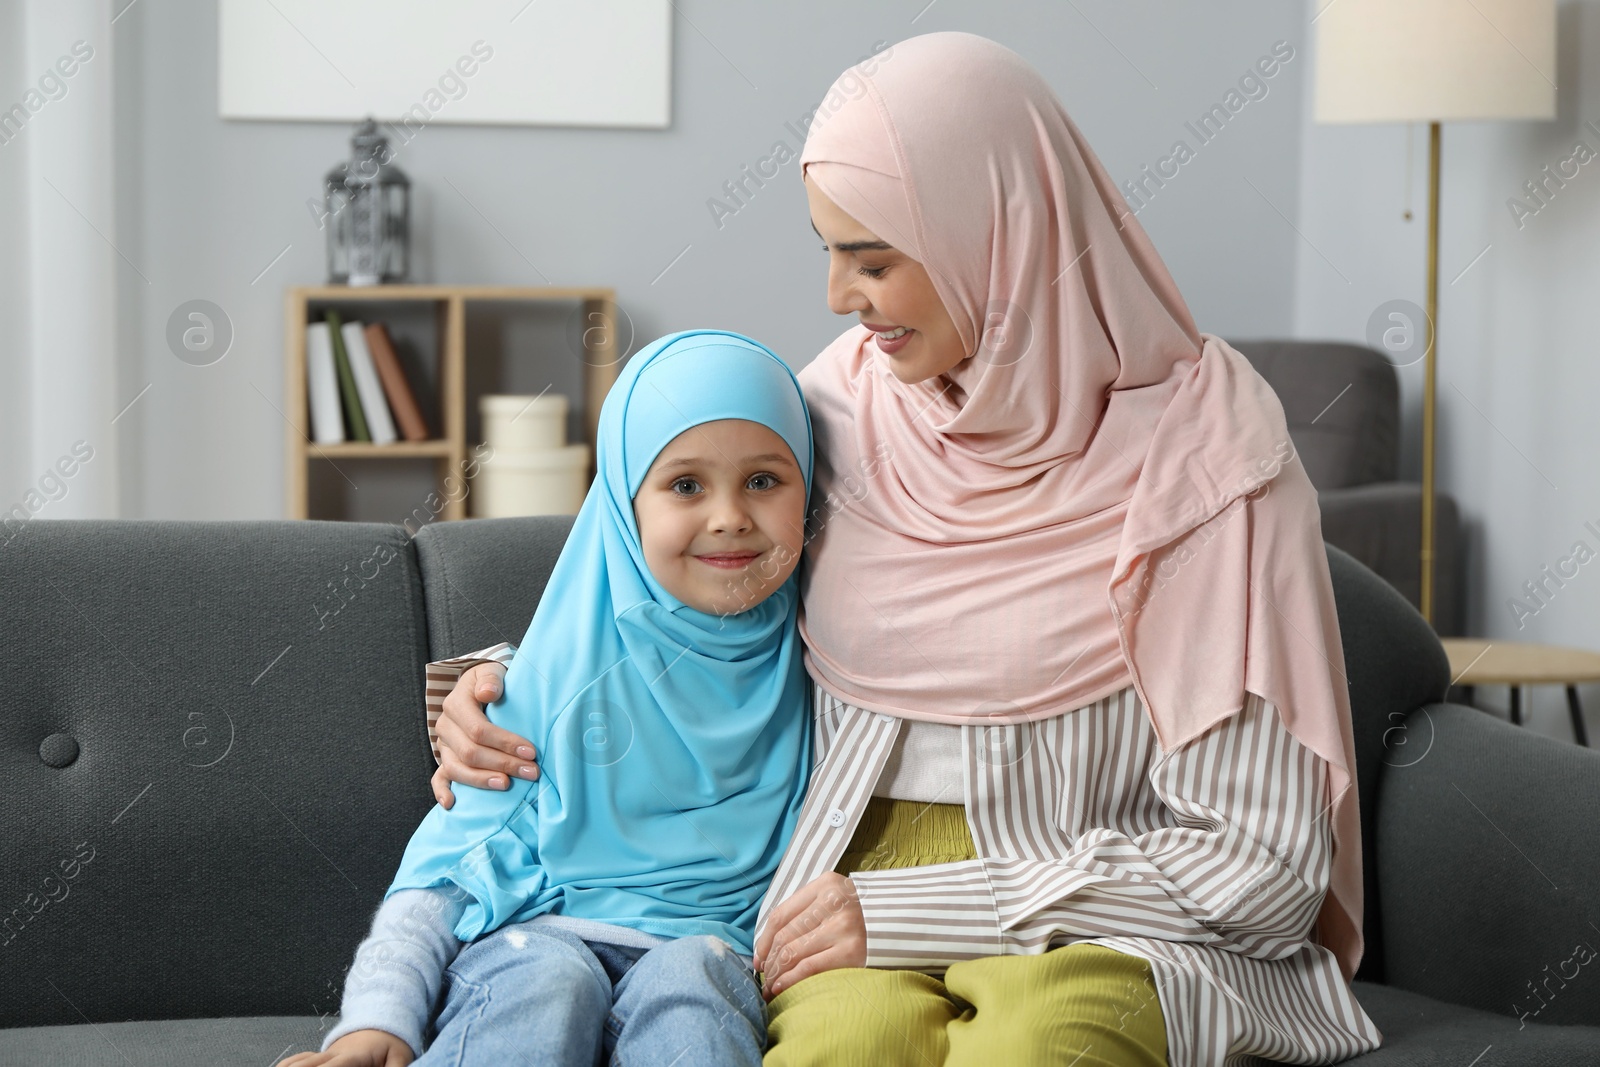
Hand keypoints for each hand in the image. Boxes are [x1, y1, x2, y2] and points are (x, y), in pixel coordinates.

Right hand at [278, 1029, 412, 1066]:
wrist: (383, 1024)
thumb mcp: (401, 1056)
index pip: (332, 1066)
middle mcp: (333, 1054)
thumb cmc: (391, 1043)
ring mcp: (323, 1054)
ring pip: (297, 1061)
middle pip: (306, 1064)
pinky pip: (297, 1060)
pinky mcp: (319, 1057)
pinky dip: (287, 1065)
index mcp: (353, 1056)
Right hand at [430, 660, 537, 809]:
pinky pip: (438, 778)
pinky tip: (452, 804)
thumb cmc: (491, 682)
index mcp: (456, 704)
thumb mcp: (491, 672)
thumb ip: (491, 679)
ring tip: (507, 785)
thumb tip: (488, 692)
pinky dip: (442, 791)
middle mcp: (446, 726)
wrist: (480, 687)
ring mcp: (443, 745)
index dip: (505, 742)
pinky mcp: (444, 758)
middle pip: (470, 752)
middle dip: (503, 764)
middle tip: (531, 772)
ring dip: (482, 780)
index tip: (531, 752)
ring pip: (457, 768)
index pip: (478, 729)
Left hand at [752, 872, 866, 999]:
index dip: (764, 940)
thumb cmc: (861, 915)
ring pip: (793, 953)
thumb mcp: (834, 899)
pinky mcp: (852, 951)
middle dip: (769, 962)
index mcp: (826, 884)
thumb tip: (768, 945)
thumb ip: (806, 911)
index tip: (759, 958)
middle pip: (785, 936)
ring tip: (771, 986)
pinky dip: (790, 980)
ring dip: (776, 974)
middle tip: (764, 977)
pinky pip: (809, 968)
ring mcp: (843, 927)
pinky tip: (781, 987)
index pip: (781, 914)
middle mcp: (834, 902)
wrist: (904, 924)